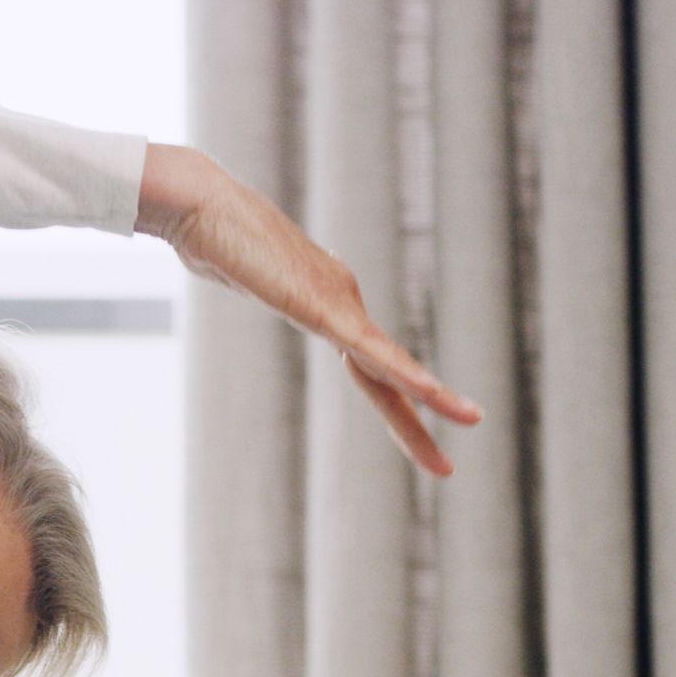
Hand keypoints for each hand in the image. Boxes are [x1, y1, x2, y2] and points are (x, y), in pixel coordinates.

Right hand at [138, 143, 482, 476]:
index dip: (396, 396)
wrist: (202, 205)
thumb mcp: (237, 272)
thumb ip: (243, 275)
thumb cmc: (210, 232)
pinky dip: (406, 373)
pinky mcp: (324, 307)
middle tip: (445, 470)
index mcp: (328, 299)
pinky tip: (433, 394)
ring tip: (473, 423)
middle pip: (390, 374)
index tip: (416, 421)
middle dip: (421, 420)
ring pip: (393, 366)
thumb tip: (218, 261)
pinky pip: (372, 349)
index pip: (369, 361)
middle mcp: (344, 300)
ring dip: (435, 399)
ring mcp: (339, 303)